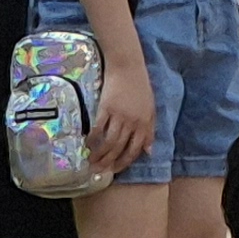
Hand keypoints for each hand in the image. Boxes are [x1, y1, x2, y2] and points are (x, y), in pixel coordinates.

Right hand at [86, 53, 154, 175]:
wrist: (128, 66)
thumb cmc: (140, 86)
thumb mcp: (151, 109)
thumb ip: (150, 131)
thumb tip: (149, 152)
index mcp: (145, 123)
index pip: (136, 149)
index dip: (125, 161)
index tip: (116, 169)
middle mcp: (133, 122)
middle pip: (120, 148)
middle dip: (109, 162)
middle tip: (99, 171)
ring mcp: (119, 115)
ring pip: (109, 141)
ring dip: (100, 154)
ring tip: (91, 162)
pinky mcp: (106, 108)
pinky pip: (99, 128)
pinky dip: (93, 138)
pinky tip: (87, 144)